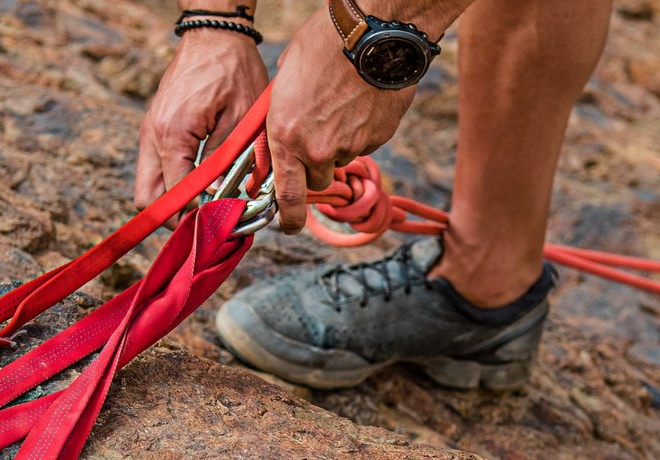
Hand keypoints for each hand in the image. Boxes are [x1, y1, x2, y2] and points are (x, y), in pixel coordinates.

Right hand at [134, 29, 268, 207]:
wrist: (214, 34)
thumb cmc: (232, 70)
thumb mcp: (240, 119)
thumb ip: (227, 162)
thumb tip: (222, 199)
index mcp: (171, 136)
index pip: (172, 197)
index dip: (193, 218)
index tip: (216, 228)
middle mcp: (152, 136)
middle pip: (147, 199)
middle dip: (173, 218)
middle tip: (205, 224)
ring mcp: (150, 131)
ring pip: (148, 185)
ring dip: (172, 200)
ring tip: (206, 206)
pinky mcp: (156, 127)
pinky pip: (156, 166)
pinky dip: (173, 181)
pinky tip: (201, 183)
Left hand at [267, 10, 417, 232]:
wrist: (371, 33)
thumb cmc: (322, 46)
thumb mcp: (285, 81)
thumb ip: (281, 116)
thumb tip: (282, 133)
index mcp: (286, 136)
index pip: (288, 196)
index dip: (289, 219)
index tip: (289, 226)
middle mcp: (318, 149)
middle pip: (317, 178)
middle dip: (316, 164)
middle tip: (319, 131)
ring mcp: (351, 145)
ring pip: (342, 157)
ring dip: (339, 141)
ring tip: (340, 103)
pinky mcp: (378, 137)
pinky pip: (366, 142)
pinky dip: (362, 128)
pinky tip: (360, 99)